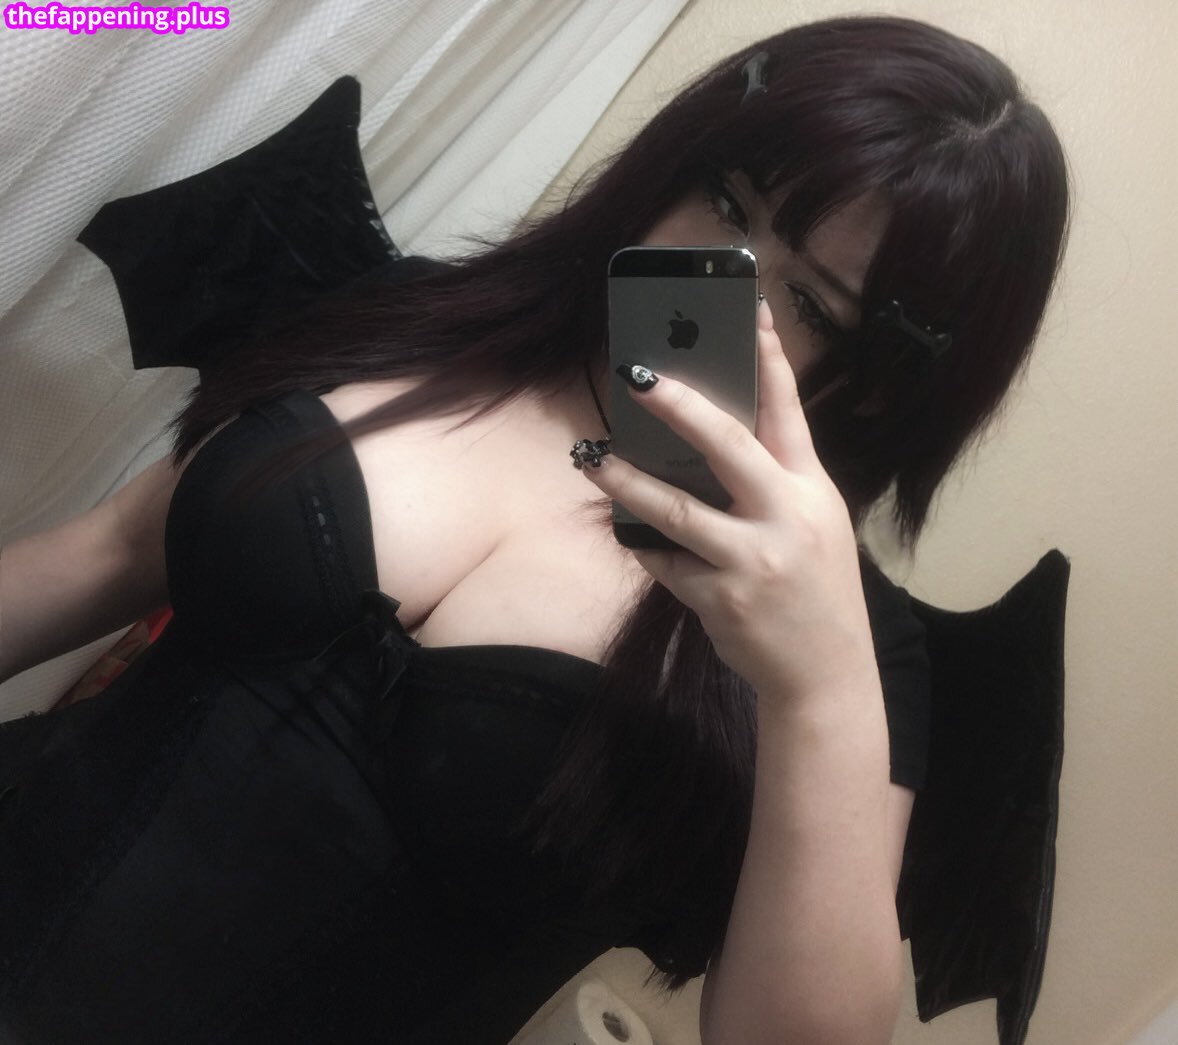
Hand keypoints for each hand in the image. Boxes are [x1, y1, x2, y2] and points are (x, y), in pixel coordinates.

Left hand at [582, 299, 878, 705]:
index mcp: (812, 490)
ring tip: (593, 458)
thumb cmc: (816, 592)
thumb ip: (771, 484)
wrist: (825, 674)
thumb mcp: (812, 525)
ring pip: (676, 508)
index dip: (769, 358)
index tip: (750, 312)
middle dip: (679, 406)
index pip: (788, 412)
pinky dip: (645, 547)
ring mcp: (752, 559)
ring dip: (627, 480)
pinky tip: (630, 536)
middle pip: (728, 445)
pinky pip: (665, 562)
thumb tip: (706, 443)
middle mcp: (786, 517)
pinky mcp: (720, 597)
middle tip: (637, 375)